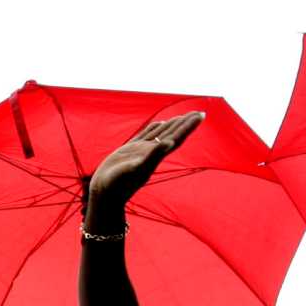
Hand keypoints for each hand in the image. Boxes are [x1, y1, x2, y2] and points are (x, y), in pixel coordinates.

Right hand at [86, 112, 204, 219]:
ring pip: (160, 134)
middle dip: (185, 123)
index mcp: (156, 155)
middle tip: (199, 112)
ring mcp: (141, 151)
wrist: (104, 194)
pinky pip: (145, 135)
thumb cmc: (118, 184)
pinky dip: (154, 128)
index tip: (201, 115)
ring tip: (182, 116)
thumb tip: (170, 143)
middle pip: (172, 134)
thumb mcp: (136, 169)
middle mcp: (151, 153)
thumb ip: (152, 156)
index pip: (177, 137)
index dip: (189, 126)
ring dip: (172, 125)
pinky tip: (159, 123)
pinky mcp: (129, 150)